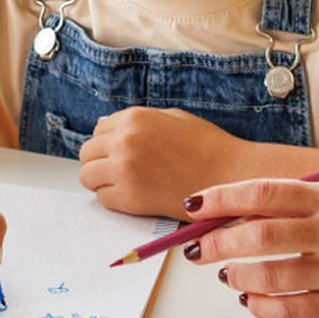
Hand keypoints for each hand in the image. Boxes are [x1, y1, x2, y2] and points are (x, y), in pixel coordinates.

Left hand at [77, 108, 247, 218]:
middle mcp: (124, 140)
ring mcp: (124, 169)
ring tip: (126, 185)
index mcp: (134, 118)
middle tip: (119, 172)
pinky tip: (136, 197)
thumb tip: (108, 127)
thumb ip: (139, 122)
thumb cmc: (208, 147)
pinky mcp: (130, 197)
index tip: (118, 153)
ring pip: (88, 177)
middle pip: (87, 153)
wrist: (231, 176)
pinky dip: (115, 200)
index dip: (108, 143)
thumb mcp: (172, 118)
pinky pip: (103, 199)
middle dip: (100, 162)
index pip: (98, 130)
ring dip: (102, 181)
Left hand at [182, 177, 318, 317]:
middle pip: (259, 236)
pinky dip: (263, 307)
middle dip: (216, 243)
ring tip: (227, 275)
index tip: (194, 207)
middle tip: (196, 250)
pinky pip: (292, 310)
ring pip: (271, 276)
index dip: (221, 199)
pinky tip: (252, 301)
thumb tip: (234, 214)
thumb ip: (295, 203)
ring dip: (237, 276)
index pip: (263, 193)